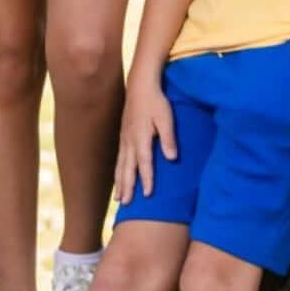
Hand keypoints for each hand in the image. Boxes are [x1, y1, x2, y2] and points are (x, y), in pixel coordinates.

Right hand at [115, 73, 176, 203]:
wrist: (140, 86)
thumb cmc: (156, 101)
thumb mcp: (166, 118)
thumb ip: (168, 138)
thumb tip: (172, 158)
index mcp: (141, 138)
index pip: (145, 164)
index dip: (147, 180)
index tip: (148, 195)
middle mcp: (130, 141)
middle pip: (128, 169)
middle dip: (127, 187)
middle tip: (126, 204)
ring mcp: (124, 139)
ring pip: (120, 165)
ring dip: (119, 182)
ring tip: (118, 198)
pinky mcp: (123, 136)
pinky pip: (119, 159)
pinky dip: (117, 172)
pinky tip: (118, 178)